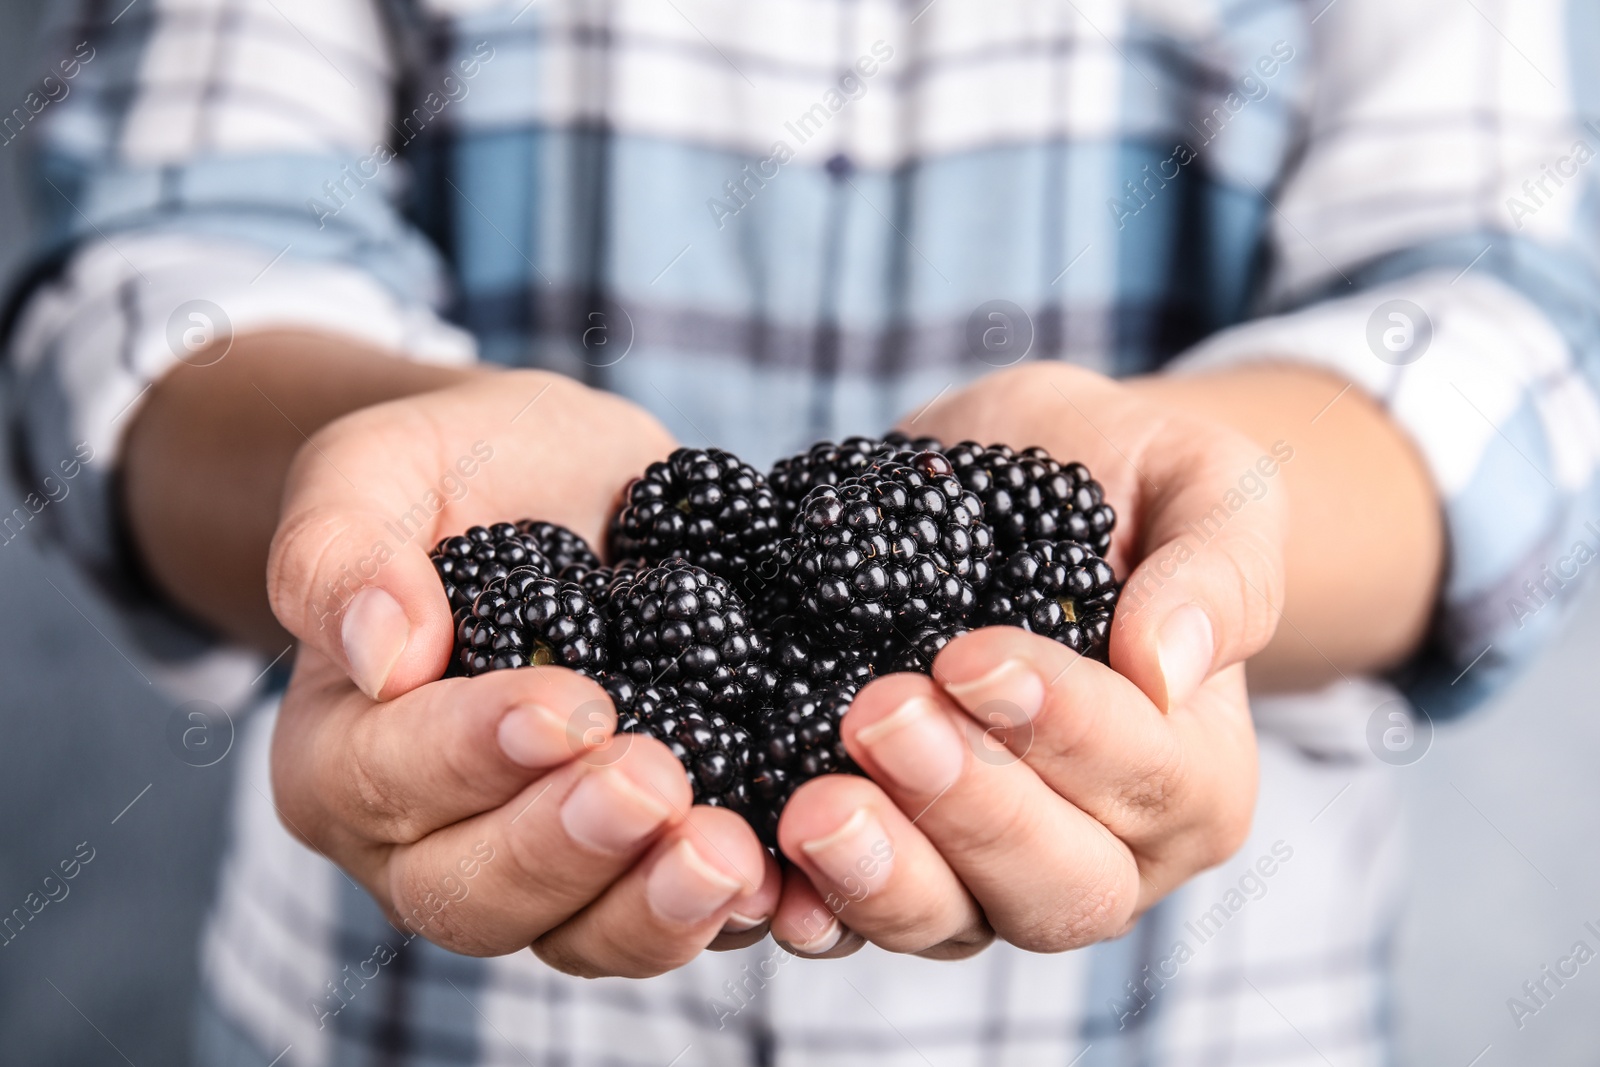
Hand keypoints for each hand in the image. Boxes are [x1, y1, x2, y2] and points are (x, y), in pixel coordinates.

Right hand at [266, 370, 779, 974]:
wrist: (572, 484)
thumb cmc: (462, 469)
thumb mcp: (382, 465)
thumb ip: (342, 546)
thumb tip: (379, 651)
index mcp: (340, 750)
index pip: (384, 780)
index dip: (471, 756)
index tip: (571, 706)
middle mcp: (423, 838)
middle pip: (471, 892)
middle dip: (568, 846)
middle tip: (657, 784)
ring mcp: (534, 867)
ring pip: (574, 935)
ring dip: (651, 909)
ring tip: (729, 858)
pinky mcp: (633, 865)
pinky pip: (664, 921)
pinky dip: (723, 914)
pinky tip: (781, 885)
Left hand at [763, 363, 1282, 956]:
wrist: (1009, 472)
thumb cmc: (1119, 475)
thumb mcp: (1195, 478)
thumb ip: (1217, 566)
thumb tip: (1170, 665)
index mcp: (1196, 772)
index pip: (1145, 776)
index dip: (1059, 726)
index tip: (968, 656)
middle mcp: (1108, 850)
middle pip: (1058, 884)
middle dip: (965, 807)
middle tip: (878, 717)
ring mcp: (994, 876)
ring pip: (954, 922)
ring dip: (881, 875)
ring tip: (810, 811)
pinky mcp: (899, 863)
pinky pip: (856, 918)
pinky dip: (810, 908)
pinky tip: (761, 882)